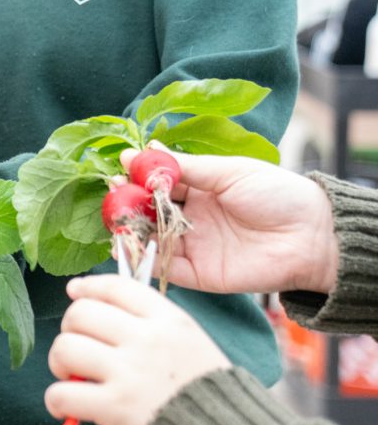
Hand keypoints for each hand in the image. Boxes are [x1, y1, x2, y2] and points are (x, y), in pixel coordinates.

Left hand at [45, 274, 229, 424]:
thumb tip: (102, 310)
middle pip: (81, 313)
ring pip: (65, 347)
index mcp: (168, 319)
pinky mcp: (114, 408)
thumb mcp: (190, 341)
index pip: (116, 286)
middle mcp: (146, 339)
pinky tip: (68, 407)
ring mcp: (128, 372)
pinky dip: (57, 400)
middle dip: (70, 328)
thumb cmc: (207, 392)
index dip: (88, 286)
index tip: (75, 292)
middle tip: (76, 347)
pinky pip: (61, 393)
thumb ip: (152, 323)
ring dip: (59, 362)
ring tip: (71, 377)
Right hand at [120, 149, 339, 295]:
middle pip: (150, 211)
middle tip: (112, 194)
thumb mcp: (229, 171)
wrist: (311, 235)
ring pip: (152, 239)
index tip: (120, 168)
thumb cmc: (277, 194)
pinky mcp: (199, 274)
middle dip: (129, 203)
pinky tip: (129, 245)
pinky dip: (144, 258)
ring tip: (116, 219)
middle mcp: (192, 218)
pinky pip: (164, 267)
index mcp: (200, 189)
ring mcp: (194, 246)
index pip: (160, 182)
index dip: (139, 176)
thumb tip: (144, 150)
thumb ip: (186, 167)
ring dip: (132, 229)